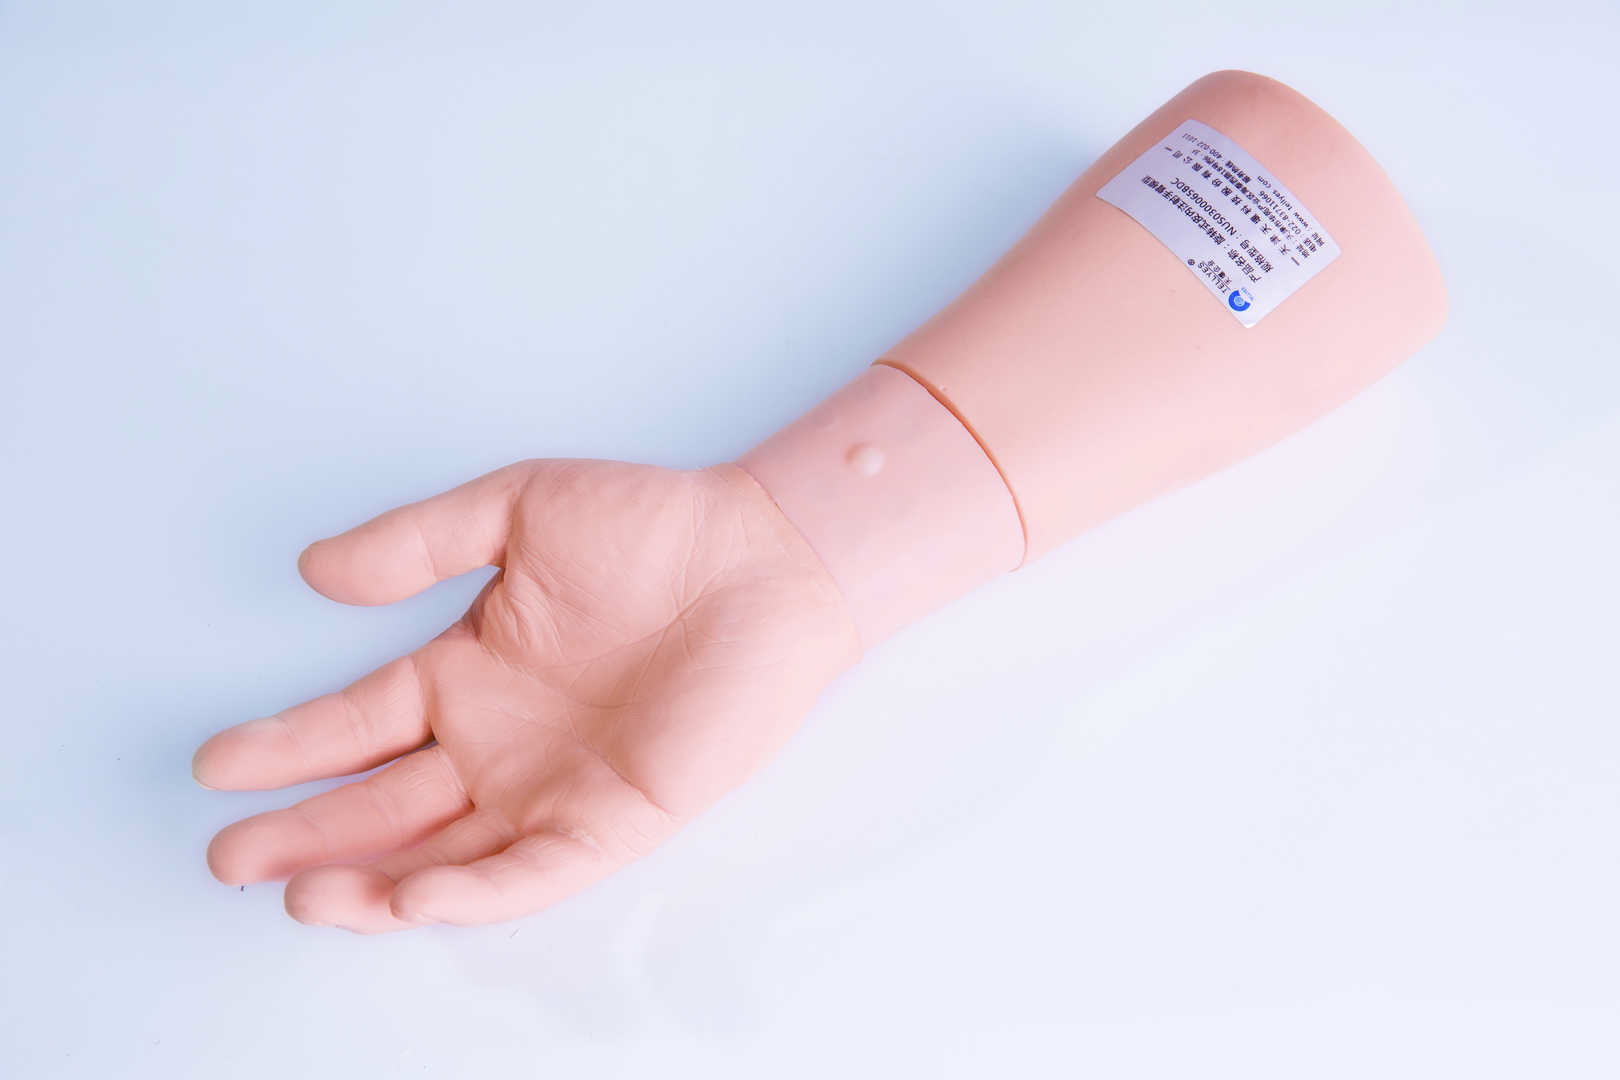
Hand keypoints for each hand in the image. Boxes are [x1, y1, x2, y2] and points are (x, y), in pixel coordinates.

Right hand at [194, 461, 858, 931]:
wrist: (764, 553)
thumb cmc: (651, 525)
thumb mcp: (517, 511)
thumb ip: (418, 543)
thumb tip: (312, 570)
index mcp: (468, 672)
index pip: (358, 723)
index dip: (286, 747)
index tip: (215, 764)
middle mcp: (501, 741)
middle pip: (385, 803)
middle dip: (307, 834)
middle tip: (230, 856)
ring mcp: (557, 784)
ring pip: (447, 852)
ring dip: (374, 880)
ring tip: (301, 894)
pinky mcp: (619, 815)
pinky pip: (536, 867)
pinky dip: (474, 888)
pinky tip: (411, 896)